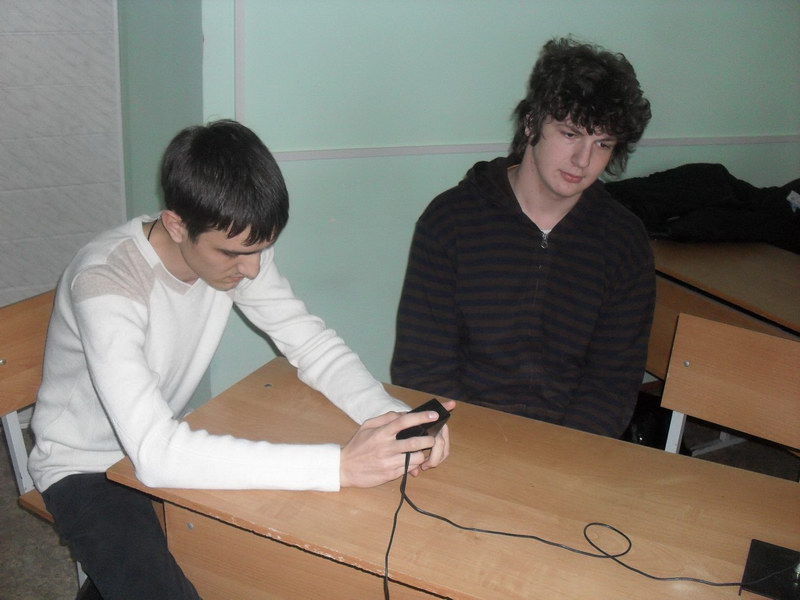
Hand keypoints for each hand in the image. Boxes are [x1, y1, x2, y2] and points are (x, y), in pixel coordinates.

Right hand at [339, 401, 454, 487]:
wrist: (344, 468)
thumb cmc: (357, 445)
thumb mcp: (367, 426)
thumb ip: (386, 418)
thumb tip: (404, 414)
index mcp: (381, 433)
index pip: (404, 422)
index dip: (421, 417)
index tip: (434, 414)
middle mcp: (386, 448)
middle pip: (414, 442)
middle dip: (428, 440)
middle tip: (432, 438)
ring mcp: (389, 462)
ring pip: (415, 458)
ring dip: (422, 454)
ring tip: (420, 451)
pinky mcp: (390, 475)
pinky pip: (409, 468)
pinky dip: (413, 464)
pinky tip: (411, 461)